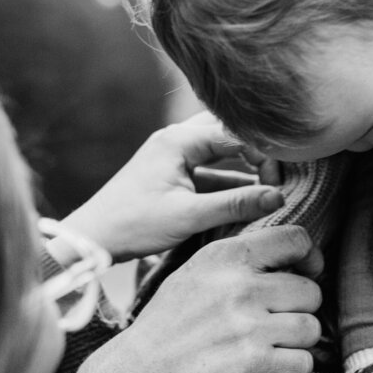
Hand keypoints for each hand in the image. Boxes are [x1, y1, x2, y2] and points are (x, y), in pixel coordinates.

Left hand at [64, 112, 284, 261]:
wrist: (92, 239)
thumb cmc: (134, 225)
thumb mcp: (189, 216)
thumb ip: (235, 204)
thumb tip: (280, 196)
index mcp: (178, 139)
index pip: (235, 132)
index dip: (264, 154)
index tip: (280, 182)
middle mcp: (176, 138)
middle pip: (229, 132)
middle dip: (257, 152)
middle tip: (279, 177)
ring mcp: (173, 154)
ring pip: (220, 149)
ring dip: (245, 166)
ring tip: (271, 187)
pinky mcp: (171, 173)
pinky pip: (209, 168)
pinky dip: (230, 179)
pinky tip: (250, 196)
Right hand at [77, 224, 323, 372]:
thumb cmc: (164, 330)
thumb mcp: (193, 276)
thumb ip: (238, 264)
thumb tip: (294, 258)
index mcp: (224, 257)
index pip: (295, 239)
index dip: (309, 260)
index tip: (305, 275)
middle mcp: (238, 287)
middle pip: (311, 292)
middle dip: (298, 311)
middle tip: (272, 326)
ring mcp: (248, 327)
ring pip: (312, 329)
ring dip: (295, 344)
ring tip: (265, 349)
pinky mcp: (254, 367)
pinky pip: (303, 364)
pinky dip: (290, 372)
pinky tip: (264, 371)